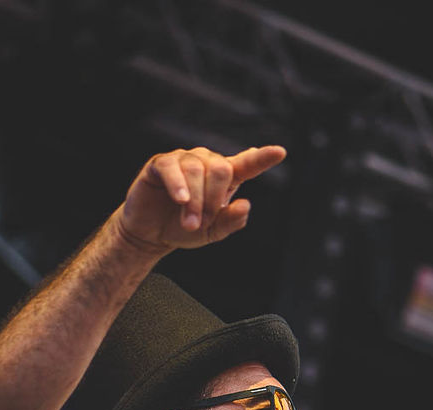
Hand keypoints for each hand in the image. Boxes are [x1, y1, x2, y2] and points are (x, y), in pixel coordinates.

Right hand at [115, 145, 286, 252]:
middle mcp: (206, 163)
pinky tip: (180, 200)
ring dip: (195, 202)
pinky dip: (178, 186)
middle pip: (221, 169)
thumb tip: (246, 205)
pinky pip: (172, 167)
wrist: (152, 234)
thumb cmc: (185, 229)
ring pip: (197, 171)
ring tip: (190, 223)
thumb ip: (231, 221)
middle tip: (203, 223)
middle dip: (213, 200)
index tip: (280, 152)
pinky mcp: (161, 164)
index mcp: (225, 178)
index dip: (263, 159)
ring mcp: (183, 160)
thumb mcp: (213, 232)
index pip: (247, 164)